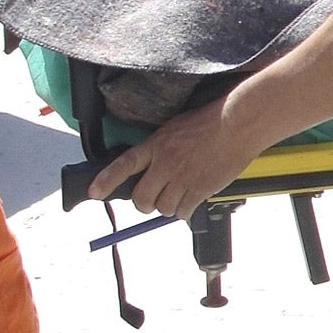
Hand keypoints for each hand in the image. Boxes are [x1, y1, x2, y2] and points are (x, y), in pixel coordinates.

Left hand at [86, 96, 262, 221]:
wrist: (238, 122)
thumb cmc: (211, 121)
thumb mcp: (175, 128)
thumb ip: (161, 148)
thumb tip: (152, 170)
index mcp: (157, 145)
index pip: (124, 165)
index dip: (106, 180)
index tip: (95, 192)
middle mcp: (166, 164)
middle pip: (142, 198)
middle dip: (144, 203)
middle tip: (151, 200)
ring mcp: (183, 178)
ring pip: (163, 208)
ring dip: (168, 206)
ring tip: (179, 195)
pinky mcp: (201, 189)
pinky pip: (183, 212)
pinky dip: (185, 210)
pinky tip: (192, 199)